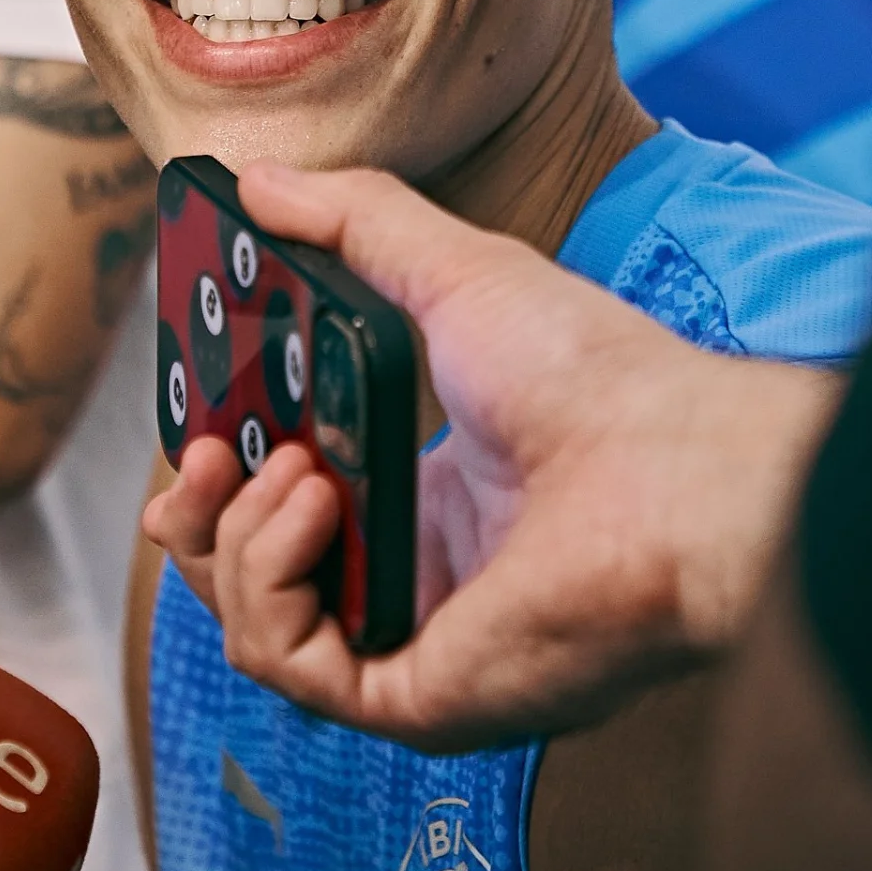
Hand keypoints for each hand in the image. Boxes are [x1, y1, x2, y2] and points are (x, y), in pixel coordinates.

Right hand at [143, 163, 840, 751]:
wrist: (672, 467)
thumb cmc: (590, 373)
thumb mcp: (452, 271)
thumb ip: (350, 221)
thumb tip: (255, 175)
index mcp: (424, 498)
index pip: (285, 500)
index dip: (227, 464)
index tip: (201, 415)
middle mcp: (414, 577)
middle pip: (252, 569)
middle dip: (199, 513)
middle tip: (203, 451)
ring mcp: (412, 639)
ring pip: (253, 621)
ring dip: (236, 533)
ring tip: (287, 466)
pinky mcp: (413, 695)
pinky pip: (287, 663)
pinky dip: (271, 579)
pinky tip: (318, 503)